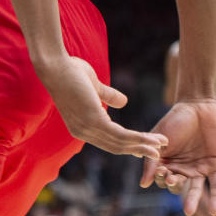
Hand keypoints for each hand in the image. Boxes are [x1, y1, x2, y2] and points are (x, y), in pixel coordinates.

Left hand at [38, 55, 168, 158]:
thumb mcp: (93, 86)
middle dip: (138, 149)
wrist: (54, 63)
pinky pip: (120, 135)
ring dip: (143, 145)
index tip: (145, 147)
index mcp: (80, 126)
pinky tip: (151, 139)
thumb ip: (107, 96)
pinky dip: (138, 139)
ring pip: (120, 143)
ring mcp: (86, 127)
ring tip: (160, 146)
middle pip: (115, 147)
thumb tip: (123, 103)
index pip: (107, 142)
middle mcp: (82, 131)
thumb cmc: (69, 70)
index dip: (127, 145)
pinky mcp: (93, 120)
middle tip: (158, 153)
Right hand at [139, 99, 215, 215]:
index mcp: (166, 161)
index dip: (160, 177)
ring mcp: (199, 167)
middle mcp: (182, 166)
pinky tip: (215, 210)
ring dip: (192, 200)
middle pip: (176, 185)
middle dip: (173, 184)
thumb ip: (151, 162)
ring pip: (195, 189)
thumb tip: (144, 184)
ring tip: (189, 211)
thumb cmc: (174, 120)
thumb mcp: (158, 141)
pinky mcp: (215, 166)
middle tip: (171, 176)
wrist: (198, 107)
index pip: (161, 178)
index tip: (160, 170)